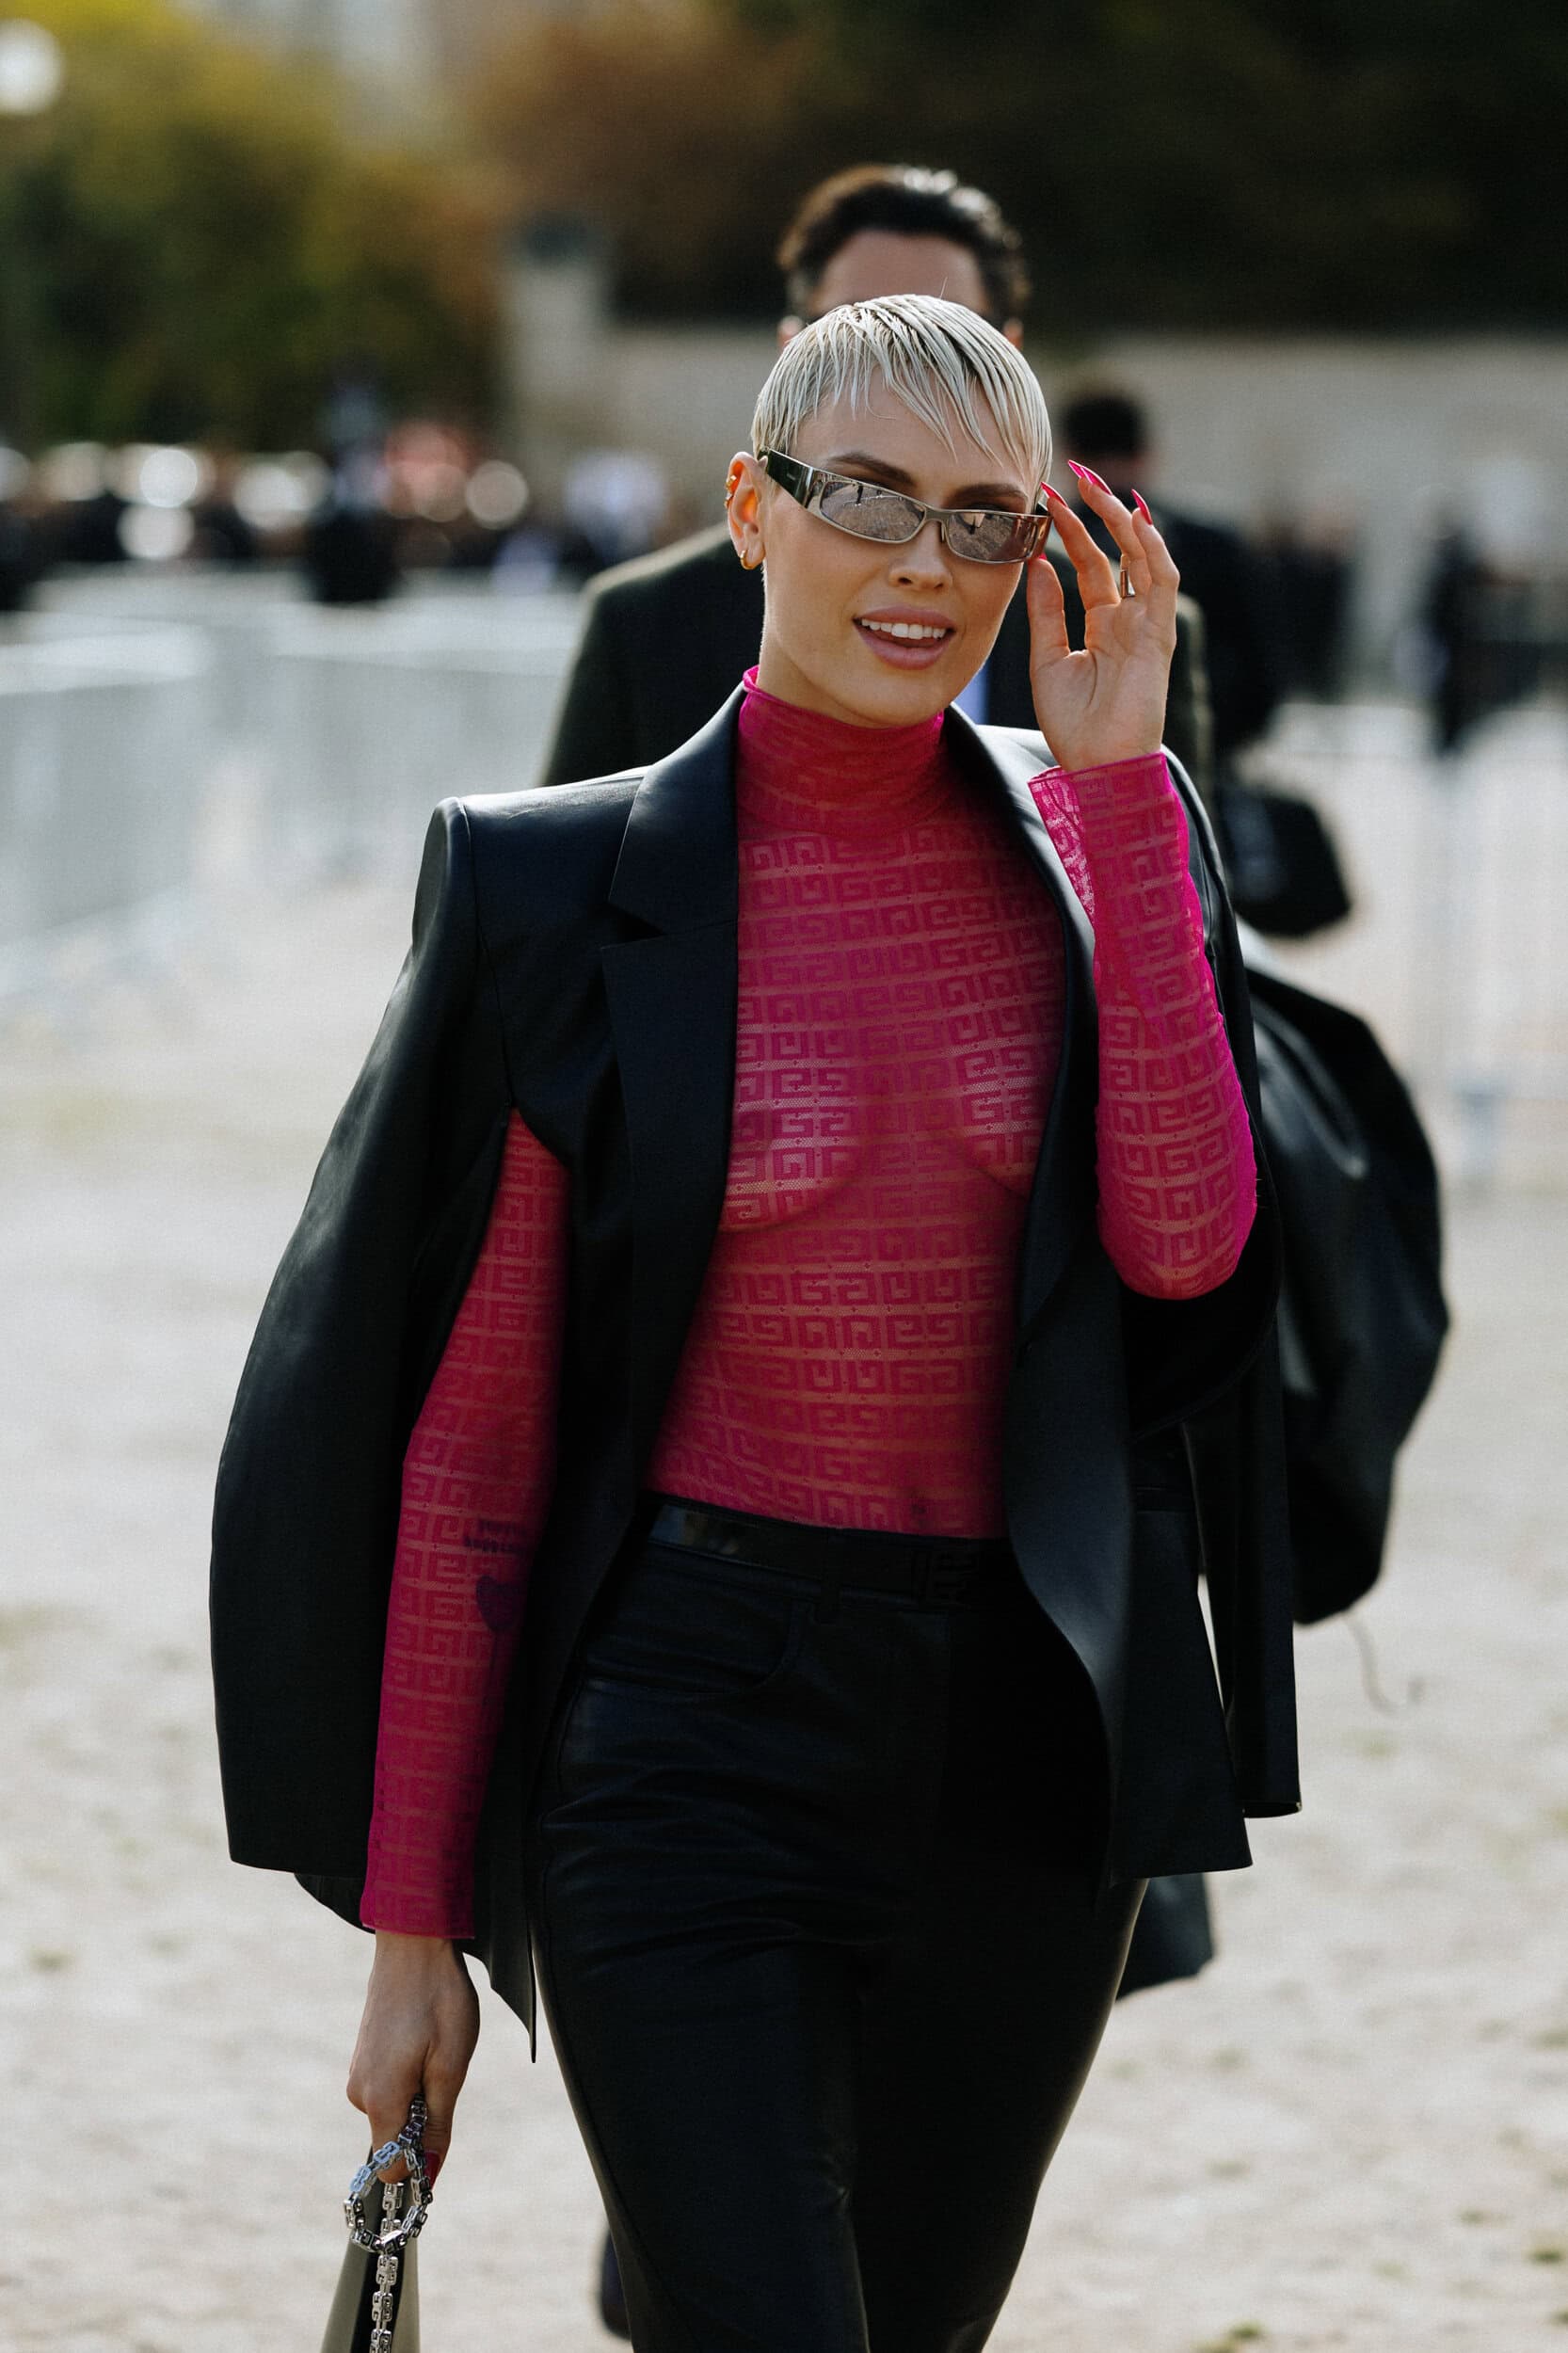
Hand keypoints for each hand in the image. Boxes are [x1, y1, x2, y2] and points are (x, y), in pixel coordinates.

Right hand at [347, 1931, 479, 2183]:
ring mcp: (358, 2073)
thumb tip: (428, 2177)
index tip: (442, 2137)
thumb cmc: (439, 2000)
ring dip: (421, 2093)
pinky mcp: (363, 2057)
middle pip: (396, 2138)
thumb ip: (437, 2126)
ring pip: (396, 2110)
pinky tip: (423, 2038)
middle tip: (445, 2072)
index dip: (420, 2165)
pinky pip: (391, 2087)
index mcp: (379, 2101)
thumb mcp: (450, 2067)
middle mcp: (359, 2094)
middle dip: (426, 2121)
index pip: (391, 2169)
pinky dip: (412, 2075)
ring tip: (435, 2047)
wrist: (414, 1941)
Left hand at [1025, 469, 1178, 771]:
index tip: (1044, 498)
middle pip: (1117, 551)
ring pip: (1142, 556)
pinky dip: (1151, 548)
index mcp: (1105, 626)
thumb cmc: (1074, 725)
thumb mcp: (1046, 658)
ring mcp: (1147, 624)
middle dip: (1096, 509)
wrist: (1097, 766)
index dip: (1071, 529)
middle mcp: (1130, 619)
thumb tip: (1036, 563)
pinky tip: (1133, 517)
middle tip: (1071, 471)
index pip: (1091, 564)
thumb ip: (1046, 611)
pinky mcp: (1159, 635)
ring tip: (1093, 484)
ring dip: (1120, 517)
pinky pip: (1161, 582)